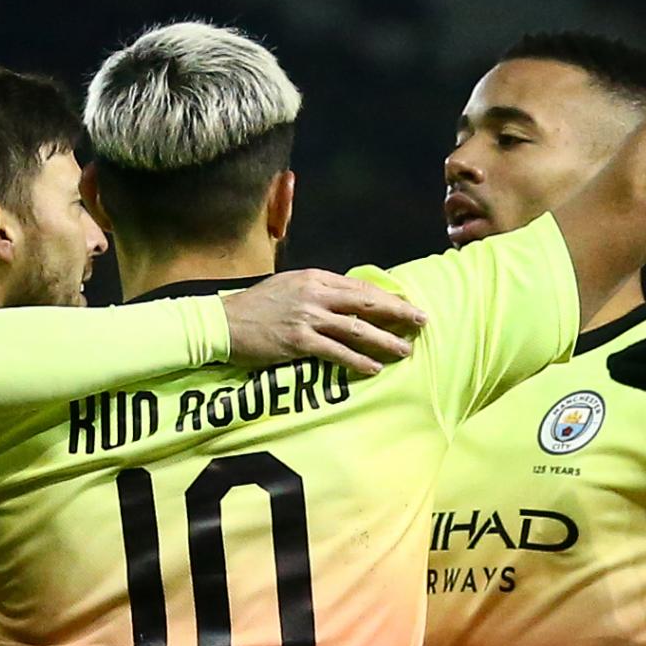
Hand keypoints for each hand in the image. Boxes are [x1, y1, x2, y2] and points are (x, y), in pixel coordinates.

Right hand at [223, 269, 427, 376]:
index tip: (407, 305)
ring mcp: (308, 318)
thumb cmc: (256, 306)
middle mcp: (316, 294)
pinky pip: (336, 352)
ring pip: (357, 329)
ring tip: (405, 350)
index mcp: (316, 278)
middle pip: (366, 303)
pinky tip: (374, 368)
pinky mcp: (299, 341)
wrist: (224, 322)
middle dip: (398, 313)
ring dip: (384, 341)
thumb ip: (318, 291)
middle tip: (421, 322)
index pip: (360, 287)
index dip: (388, 297)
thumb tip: (345, 300)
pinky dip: (357, 361)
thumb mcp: (290, 287)